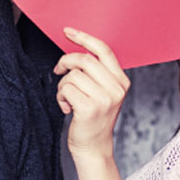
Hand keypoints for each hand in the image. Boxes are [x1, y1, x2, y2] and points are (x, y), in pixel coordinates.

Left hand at [54, 28, 129, 160]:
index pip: (103, 50)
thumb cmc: (93, 118)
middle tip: (57, 70)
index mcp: (121, 81)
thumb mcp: (102, 93)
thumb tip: (77, 50)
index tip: (67, 31)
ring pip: (73, 76)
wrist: (93, 148)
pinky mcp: (90, 109)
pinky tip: (66, 107)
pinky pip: (66, 89)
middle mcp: (116, 89)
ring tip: (67, 99)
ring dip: (62, 86)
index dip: (84, 37)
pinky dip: (60, 97)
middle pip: (84, 59)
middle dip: (65, 62)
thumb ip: (96, 73)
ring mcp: (105, 99)